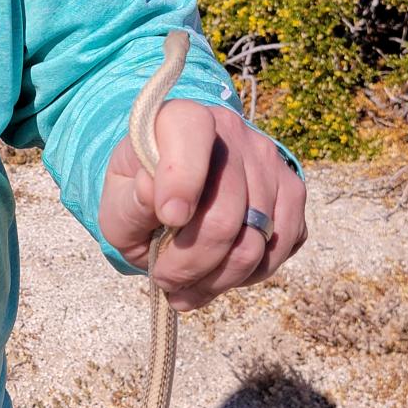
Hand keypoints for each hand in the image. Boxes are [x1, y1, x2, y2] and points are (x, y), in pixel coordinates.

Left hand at [98, 99, 306, 310]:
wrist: (167, 197)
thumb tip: (151, 190)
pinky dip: (247, 276)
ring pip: (254, 243)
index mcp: (178, 120)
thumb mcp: (116, 205)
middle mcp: (230, 131)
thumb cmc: (136, 199)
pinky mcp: (291, 192)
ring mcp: (268, 161)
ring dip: (216, 279)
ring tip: (187, 288)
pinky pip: (279, 249)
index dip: (181, 181)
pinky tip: (217, 275)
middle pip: (225, 216)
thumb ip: (129, 203)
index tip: (168, 219)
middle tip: (166, 280)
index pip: (190, 134)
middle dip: (190, 264)